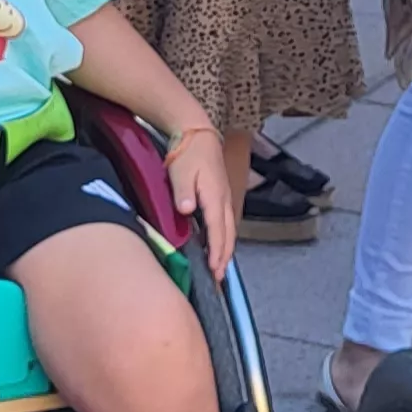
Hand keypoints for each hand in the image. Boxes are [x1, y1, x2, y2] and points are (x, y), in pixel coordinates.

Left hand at [162, 126, 236, 276]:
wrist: (197, 133)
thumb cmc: (187, 153)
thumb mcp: (181, 171)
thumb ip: (183, 192)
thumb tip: (186, 210)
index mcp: (215, 196)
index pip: (217, 230)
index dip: (216, 252)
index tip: (214, 270)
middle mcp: (224, 199)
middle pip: (228, 234)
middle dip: (224, 257)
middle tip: (218, 279)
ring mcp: (225, 197)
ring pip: (230, 229)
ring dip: (226, 250)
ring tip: (220, 269)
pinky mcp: (222, 195)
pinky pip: (226, 222)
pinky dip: (224, 238)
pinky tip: (218, 246)